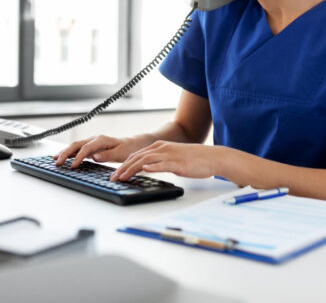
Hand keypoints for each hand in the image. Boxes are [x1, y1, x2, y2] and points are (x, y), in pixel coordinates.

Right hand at [53, 134, 153, 167]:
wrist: (133, 144)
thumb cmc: (128, 149)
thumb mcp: (120, 154)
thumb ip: (107, 156)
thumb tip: (94, 157)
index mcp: (101, 140)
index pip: (86, 148)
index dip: (78, 157)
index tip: (73, 166)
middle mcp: (95, 139)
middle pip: (76, 145)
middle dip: (65, 153)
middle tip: (57, 162)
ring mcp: (92, 142)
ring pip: (75, 146)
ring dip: (65, 152)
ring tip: (55, 159)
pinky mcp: (91, 146)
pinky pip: (78, 148)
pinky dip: (69, 152)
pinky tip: (63, 157)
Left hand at [109, 141, 223, 180]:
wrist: (212, 157)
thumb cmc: (194, 160)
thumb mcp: (173, 158)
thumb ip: (160, 161)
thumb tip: (147, 169)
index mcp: (160, 146)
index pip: (137, 154)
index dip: (124, 164)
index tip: (115, 173)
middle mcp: (162, 148)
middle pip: (137, 157)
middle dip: (123, 168)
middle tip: (113, 178)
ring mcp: (169, 155)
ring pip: (145, 160)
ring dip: (131, 169)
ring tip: (122, 177)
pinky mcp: (177, 163)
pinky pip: (162, 164)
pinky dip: (152, 167)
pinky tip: (144, 170)